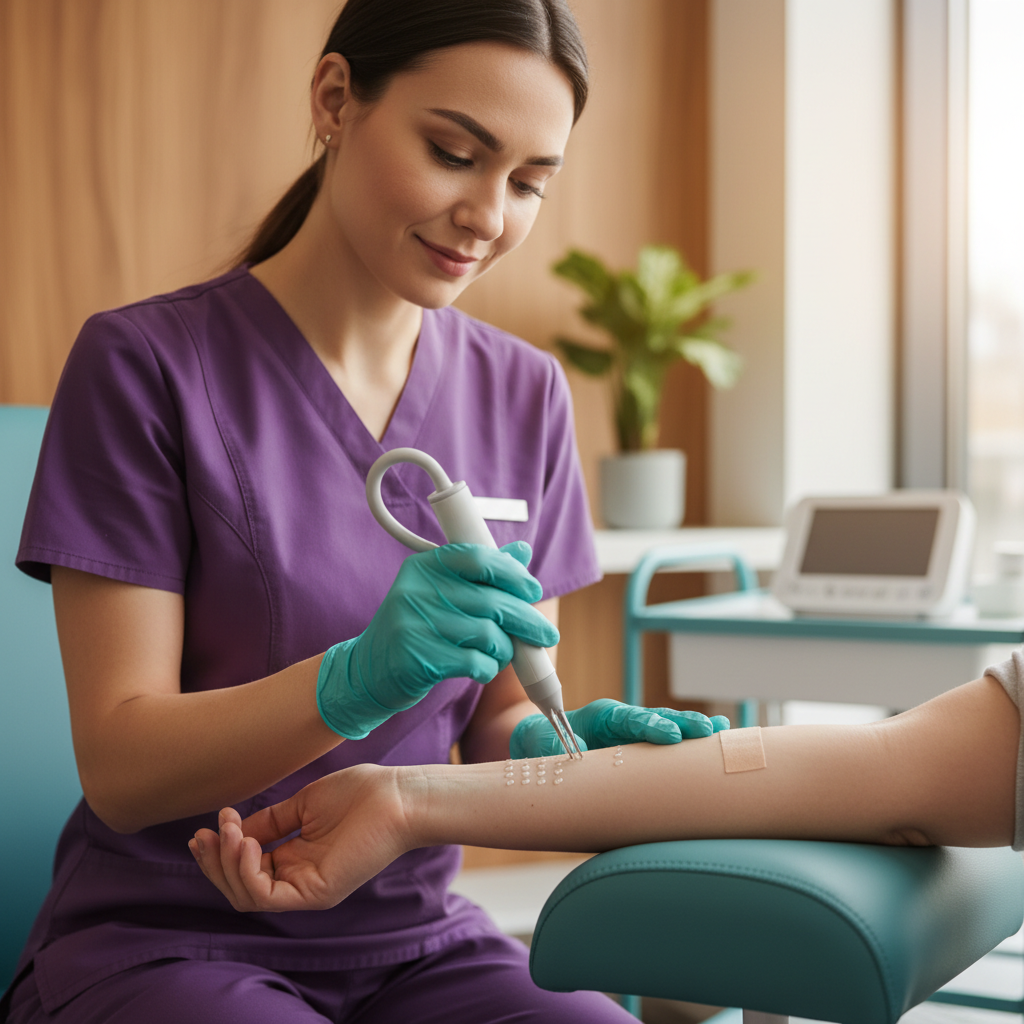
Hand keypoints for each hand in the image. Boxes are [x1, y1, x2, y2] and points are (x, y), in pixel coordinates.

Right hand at [188, 764, 407, 912]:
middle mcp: (297, 879)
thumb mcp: (302, 806)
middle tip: (206, 833)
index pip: (245, 868)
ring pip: (246, 895)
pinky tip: (246, 843)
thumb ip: (268, 822)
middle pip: (239, 886)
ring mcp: (306, 889)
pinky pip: (266, 896)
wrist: (395, 796)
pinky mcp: (315, 893)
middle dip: (215, 861)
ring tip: (230, 832)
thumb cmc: (359, 794)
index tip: (215, 820)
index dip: (223, 848)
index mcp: (295, 860)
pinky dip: (246, 872)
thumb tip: (231, 830)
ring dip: (227, 863)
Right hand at [318, 541, 558, 738]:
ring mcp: (415, 624)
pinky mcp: (419, 658)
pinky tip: (483, 668)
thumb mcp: (441, 593)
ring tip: (501, 655)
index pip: (479, 559)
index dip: (514, 574)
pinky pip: (475, 662)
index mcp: (425, 566)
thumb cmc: (416, 628)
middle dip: (527, 620)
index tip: (533, 590)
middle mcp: (418, 590)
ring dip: (505, 649)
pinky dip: (488, 668)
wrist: (368, 670)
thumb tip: (523, 551)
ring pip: (488, 635)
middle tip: (547, 634)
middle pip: (492, 601)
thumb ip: (482, 574)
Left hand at [510, 698, 729, 757]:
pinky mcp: (640, 750)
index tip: (672, 735)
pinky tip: (716, 741)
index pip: (630, 719)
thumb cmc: (544, 743)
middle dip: (682, 723)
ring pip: (668, 728)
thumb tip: (575, 758)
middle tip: (709, 730)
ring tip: (722, 731)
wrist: (542, 743)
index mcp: (603, 717)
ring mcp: (635, 735)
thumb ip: (560, 749)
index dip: (651, 727)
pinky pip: (666, 746)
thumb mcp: (546, 746)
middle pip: (657, 718)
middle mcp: (624, 722)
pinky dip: (690, 744)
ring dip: (693, 730)